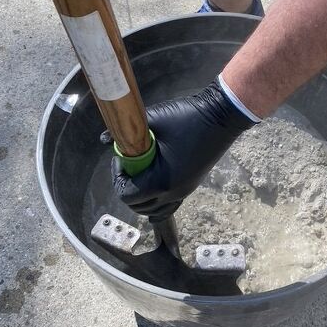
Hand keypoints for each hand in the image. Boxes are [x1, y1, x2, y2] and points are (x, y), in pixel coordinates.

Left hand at [111, 80, 254, 219]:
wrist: (222, 117)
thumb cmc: (187, 117)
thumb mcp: (154, 119)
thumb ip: (128, 130)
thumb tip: (104, 138)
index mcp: (161, 180)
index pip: (127, 195)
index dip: (117, 179)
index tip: (120, 159)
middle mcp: (172, 192)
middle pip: (138, 206)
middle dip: (127, 187)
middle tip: (127, 165)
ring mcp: (183, 192)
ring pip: (153, 210)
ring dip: (140, 196)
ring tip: (140, 173)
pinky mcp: (190, 187)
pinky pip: (168, 206)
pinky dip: (156, 202)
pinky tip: (152, 184)